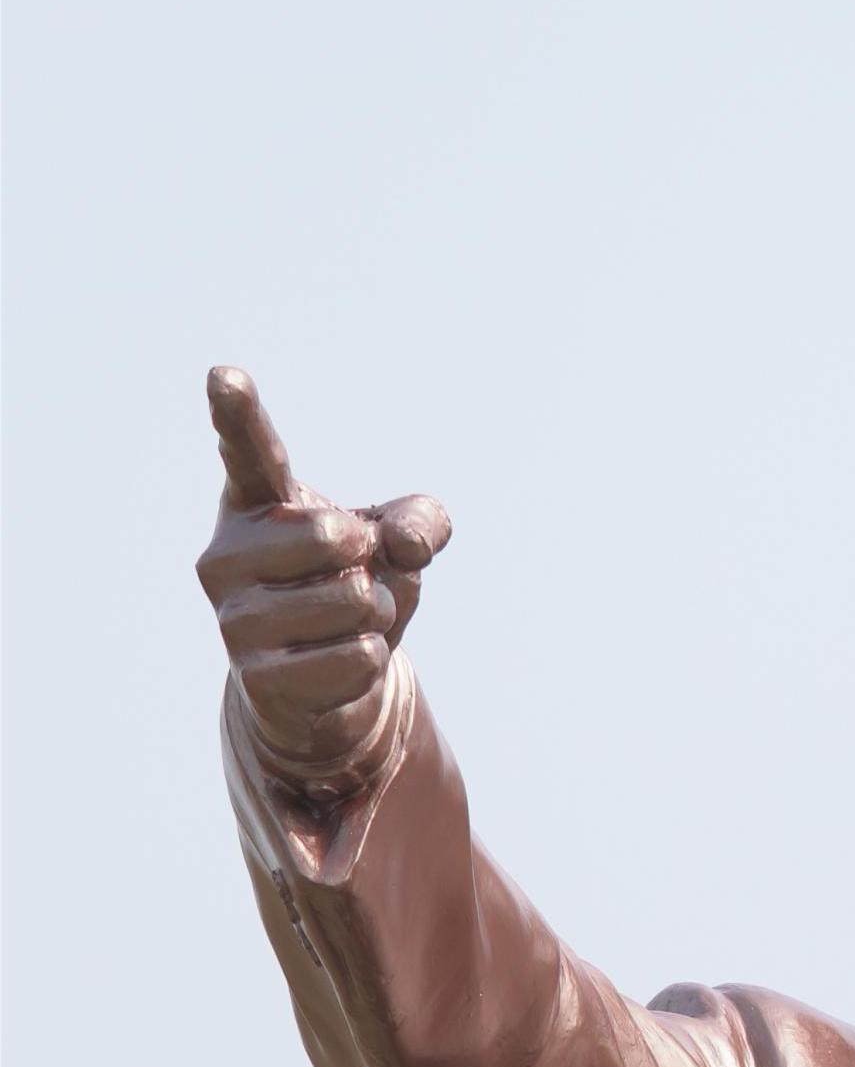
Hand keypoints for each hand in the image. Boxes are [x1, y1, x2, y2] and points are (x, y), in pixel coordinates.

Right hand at [197, 368, 449, 796]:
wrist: (326, 689)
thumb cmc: (352, 589)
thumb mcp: (396, 542)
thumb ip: (420, 520)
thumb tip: (408, 544)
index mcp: (254, 503)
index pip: (247, 450)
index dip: (237, 412)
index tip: (223, 376)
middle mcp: (226, 554)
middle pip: (334, 538)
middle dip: (368, 561)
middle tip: (348, 579)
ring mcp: (234, 619)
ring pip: (354, 602)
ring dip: (376, 616)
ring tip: (345, 625)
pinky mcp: (257, 678)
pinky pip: (358, 656)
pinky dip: (371, 661)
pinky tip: (339, 666)